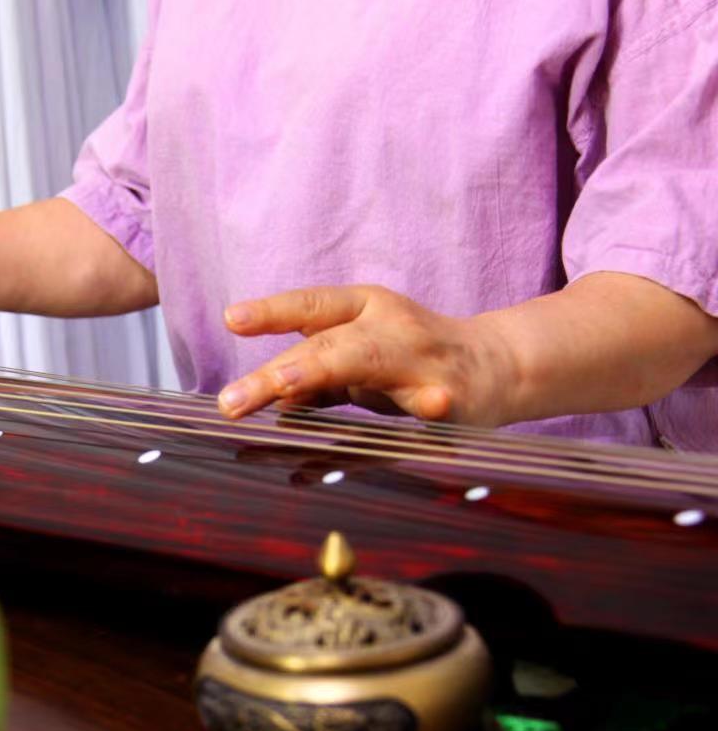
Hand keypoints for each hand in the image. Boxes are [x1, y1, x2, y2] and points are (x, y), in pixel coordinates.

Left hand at [218, 285, 518, 425]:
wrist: (499, 367)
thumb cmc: (413, 360)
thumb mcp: (361, 356)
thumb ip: (315, 375)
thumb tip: (271, 395)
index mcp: (368, 308)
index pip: (313, 304)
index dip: (272, 311)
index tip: (231, 320)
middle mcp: (392, 327)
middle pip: (329, 345)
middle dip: (282, 369)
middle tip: (233, 399)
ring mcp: (421, 362)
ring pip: (366, 366)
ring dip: (322, 376)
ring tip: (281, 391)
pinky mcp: (450, 400)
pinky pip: (422, 414)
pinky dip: (416, 416)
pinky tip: (399, 425)